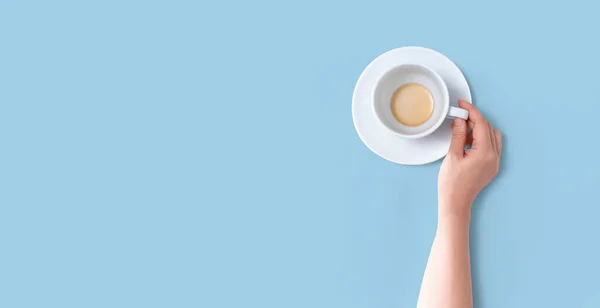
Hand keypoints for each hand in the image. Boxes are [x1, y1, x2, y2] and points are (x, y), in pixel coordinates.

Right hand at [438, 100, 501, 215]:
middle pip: (487, 128)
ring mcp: (495, 162)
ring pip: (491, 135)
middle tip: (458, 117)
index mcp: (485, 153)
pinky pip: (491, 146)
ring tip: (461, 132)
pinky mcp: (492, 166)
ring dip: (478, 129)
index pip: (481, 124)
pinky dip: (481, 139)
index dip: (471, 111)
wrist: (456, 202)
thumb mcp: (452, 155)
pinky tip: (467, 142)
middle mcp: (494, 157)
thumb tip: (460, 119)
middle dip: (473, 120)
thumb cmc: (452, 183)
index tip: (462, 104)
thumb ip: (458, 134)